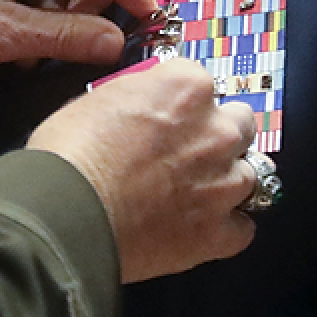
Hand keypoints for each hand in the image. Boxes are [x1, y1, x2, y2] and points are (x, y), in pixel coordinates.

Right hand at [27, 58, 258, 281]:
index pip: (202, 82)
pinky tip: (197, 229)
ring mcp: (224, 184)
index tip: (168, 115)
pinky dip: (224, 228)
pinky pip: (242, 229)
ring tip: (191, 194)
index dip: (183, 101)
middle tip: (187, 151)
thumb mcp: (100, 96)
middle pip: (241, 124)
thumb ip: (140, 95)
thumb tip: (146, 106)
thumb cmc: (72, 149)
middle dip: (219, 135)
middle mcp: (217, 130)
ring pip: (249, 176)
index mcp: (187, 87)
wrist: (67, 210)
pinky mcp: (219, 233)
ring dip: (225, 181)